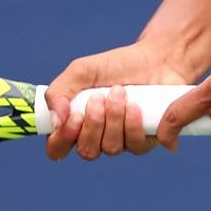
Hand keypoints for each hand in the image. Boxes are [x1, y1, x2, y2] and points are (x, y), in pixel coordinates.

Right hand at [42, 43, 191, 160]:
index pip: (58, 148)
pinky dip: (132, 124)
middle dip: (93, 124)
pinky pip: (135, 146)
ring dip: (113, 119)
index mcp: (76, 123)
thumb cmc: (116, 66)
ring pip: (110, 148)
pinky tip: (135, 105)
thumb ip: (59, 92)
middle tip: (99, 98)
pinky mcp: (144, 141)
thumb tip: (55, 120)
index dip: (62, 140)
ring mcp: (121, 141)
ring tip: (119, 92)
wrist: (154, 58)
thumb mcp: (81, 71)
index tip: (74, 117)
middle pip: (86, 152)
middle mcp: (97, 137)